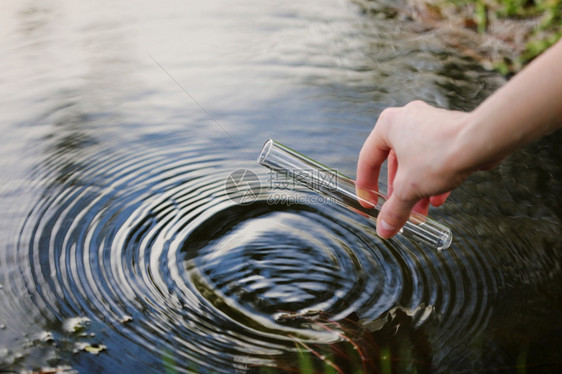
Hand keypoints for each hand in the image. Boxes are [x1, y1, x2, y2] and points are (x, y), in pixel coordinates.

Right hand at [357, 101, 476, 238]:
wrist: (481, 141)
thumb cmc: (441, 154)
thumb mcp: (409, 189)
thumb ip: (394, 210)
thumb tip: (384, 228)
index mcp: (388, 125)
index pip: (368, 159)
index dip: (366, 186)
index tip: (370, 203)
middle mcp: (407, 120)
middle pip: (394, 163)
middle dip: (398, 192)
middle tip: (397, 210)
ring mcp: (429, 124)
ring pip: (416, 163)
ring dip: (416, 189)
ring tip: (420, 212)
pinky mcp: (449, 132)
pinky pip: (434, 158)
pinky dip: (433, 179)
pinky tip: (437, 199)